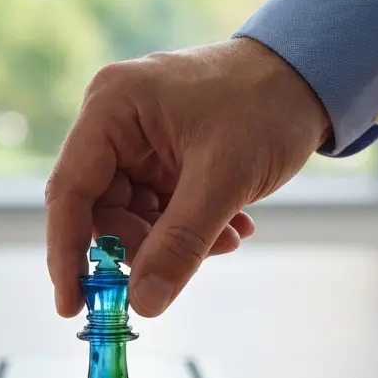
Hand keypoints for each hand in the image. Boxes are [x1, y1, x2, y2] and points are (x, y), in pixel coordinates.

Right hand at [44, 36, 332, 317]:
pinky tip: (231, 227)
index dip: (67, 252)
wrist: (310, 73)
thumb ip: (180, 243)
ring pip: (134, 217)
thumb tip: (143, 302)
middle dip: (146, 246)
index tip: (72, 304)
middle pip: (103, 211)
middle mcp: (115, 122)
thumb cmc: (266, 103)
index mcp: (111, 108)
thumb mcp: (223, 179)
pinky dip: (190, 227)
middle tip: (190, 262)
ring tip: (228, 238)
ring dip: (176, 240)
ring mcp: (138, 140)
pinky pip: (159, 209)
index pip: (70, 192)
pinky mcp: (162, 156)